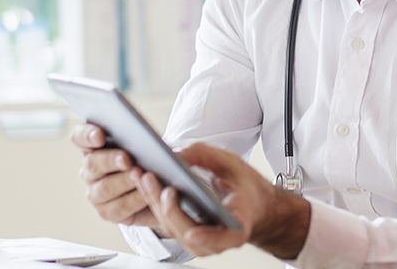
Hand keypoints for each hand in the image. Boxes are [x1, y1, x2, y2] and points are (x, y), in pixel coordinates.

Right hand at [70, 123, 160, 229]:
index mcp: (93, 146)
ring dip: (123, 182)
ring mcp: (96, 192)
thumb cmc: (151, 157)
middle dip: (110, 160)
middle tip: (127, 158)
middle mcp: (90, 169)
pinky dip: (134, 200)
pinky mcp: (108, 212)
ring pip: (104, 188)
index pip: (80, 137)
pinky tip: (147, 195)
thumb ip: (145, 138)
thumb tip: (160, 144)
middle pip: (92, 163)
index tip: (100, 135)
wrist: (160, 184)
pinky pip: (118, 207)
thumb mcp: (148, 143)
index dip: (87, 135)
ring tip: (140, 176)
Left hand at [131, 142, 310, 259]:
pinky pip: (168, 224)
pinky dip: (155, 204)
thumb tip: (176, 155)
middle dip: (168, 207)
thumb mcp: (234, 164)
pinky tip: (144, 184)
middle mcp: (218, 240)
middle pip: (188, 232)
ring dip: (155, 204)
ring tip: (143, 178)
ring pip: (173, 229)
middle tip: (154, 182)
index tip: (192, 231)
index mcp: (238, 225)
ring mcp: (201, 241)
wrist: (253, 206)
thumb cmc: (245, 187)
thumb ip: (207, 157)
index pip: (224, 236)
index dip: (207, 236)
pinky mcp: (187, 235)